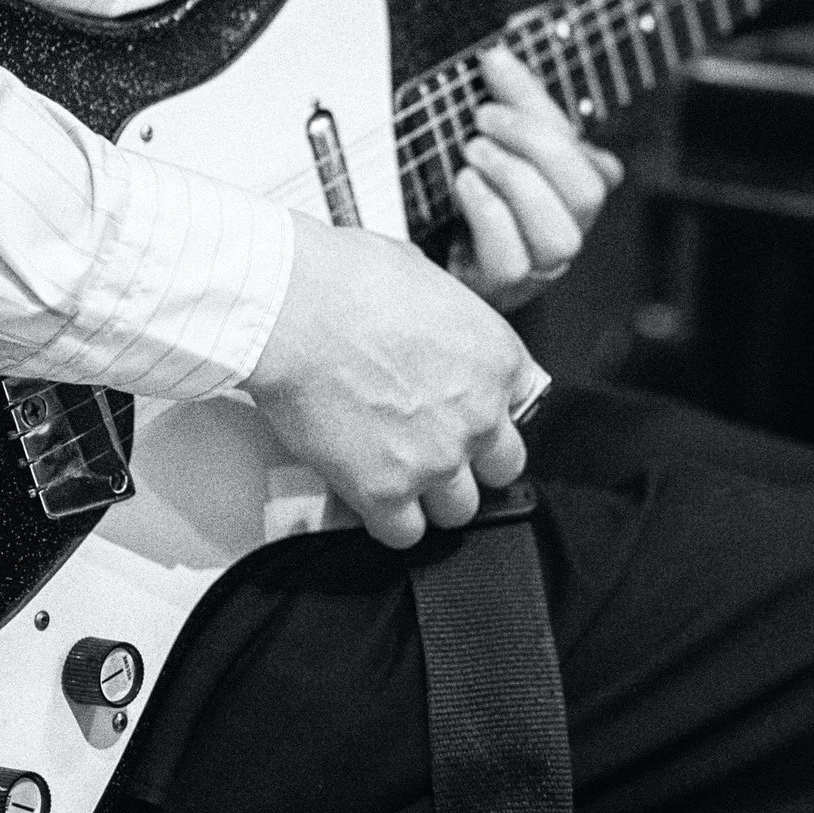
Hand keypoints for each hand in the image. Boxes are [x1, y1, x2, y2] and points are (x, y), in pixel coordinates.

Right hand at [249, 214, 549, 549]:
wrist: (290, 306)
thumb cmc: (345, 279)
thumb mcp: (426, 278)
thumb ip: (450, 324)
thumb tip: (438, 334)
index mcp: (496, 358)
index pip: (523, 406)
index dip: (489, 410)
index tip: (466, 411)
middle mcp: (478, 414)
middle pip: (503, 467)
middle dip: (471, 459)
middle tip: (434, 444)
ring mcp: (435, 458)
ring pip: (459, 509)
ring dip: (431, 495)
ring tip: (397, 472)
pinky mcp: (385, 491)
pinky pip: (406, 534)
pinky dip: (388, 521)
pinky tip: (369, 496)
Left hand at [449, 44, 624, 312]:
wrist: (422, 245)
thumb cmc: (467, 183)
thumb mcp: (491, 135)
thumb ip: (506, 99)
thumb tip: (499, 57)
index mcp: (576, 187)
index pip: (583, 147)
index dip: (539, 103)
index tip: (493, 64)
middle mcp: (567, 229)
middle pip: (588, 194)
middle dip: (535, 144)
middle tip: (483, 119)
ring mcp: (538, 266)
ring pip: (559, 237)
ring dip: (515, 182)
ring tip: (472, 153)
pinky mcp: (499, 288)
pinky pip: (511, 263)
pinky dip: (489, 215)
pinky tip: (464, 186)